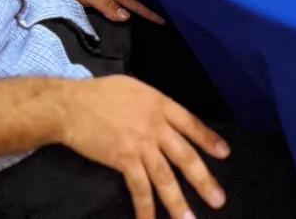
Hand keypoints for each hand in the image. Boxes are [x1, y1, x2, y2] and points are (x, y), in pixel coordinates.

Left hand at [43, 0, 164, 24]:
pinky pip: (107, 10)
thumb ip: (105, 4)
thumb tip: (127, 17)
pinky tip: (116, 23)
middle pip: (128, 4)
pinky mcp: (85, 2)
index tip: (163, 21)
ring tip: (144, 25)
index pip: (132, 3)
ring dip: (130, 14)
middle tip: (161, 22)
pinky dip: (116, 16)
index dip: (147, 12)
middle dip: (144, 12)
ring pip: (117, 7)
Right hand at [59, 76, 229, 218]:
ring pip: (165, 177)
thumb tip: (163, 117)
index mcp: (159, 104)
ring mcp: (140, 144)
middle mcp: (154, 125)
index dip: (208, 139)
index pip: (190, 123)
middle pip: (184, 155)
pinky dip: (145, 207)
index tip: (224, 153)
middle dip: (203, 179)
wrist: (71, 105)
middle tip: (218, 200)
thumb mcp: (134, 89)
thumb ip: (152, 104)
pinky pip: (139, 188)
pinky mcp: (123, 159)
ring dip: (178, 201)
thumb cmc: (100, 94)